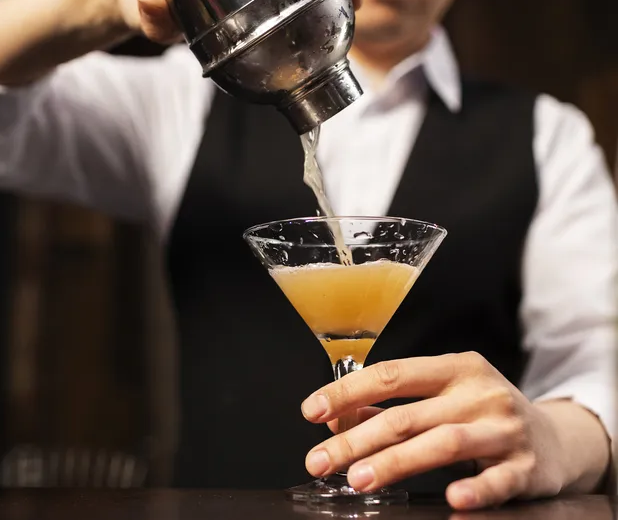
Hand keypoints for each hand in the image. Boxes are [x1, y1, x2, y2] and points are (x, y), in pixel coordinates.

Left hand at [301, 352, 584, 509]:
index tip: (312, 410)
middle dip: (357, 439)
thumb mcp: (443, 398)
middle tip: (320, 461)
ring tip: (358, 478)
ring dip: (396, 462)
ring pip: (443, 443)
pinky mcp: (526, 467)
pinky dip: (473, 490)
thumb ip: (393, 406)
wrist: (555, 437)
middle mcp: (478, 392)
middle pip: (407, 414)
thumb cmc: (484, 412)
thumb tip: (337, 419)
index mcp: (453, 368)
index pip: (391, 374)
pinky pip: (497, 481)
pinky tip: (449, 500)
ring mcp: (503, 428)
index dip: (347, 391)